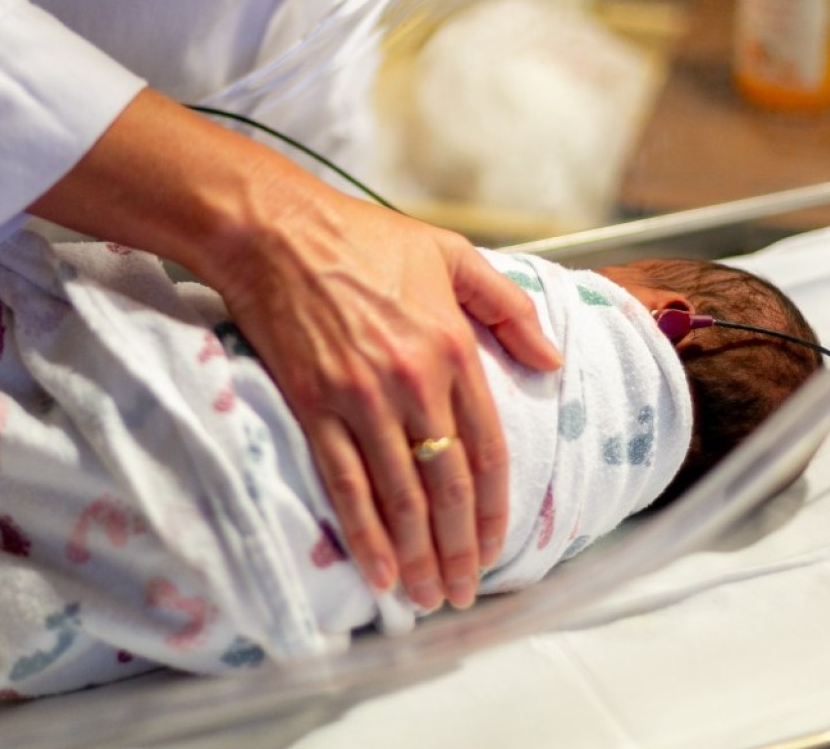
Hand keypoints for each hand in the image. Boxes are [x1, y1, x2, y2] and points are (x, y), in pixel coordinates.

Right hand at [31, 90, 560, 609]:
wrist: (278, 232)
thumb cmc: (363, 238)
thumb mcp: (451, 254)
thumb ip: (509, 307)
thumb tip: (551, 360)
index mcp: (453, 347)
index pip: (487, 449)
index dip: (495, 508)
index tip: (499, 547)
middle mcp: (414, 381)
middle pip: (448, 485)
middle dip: (460, 548)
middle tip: (464, 590)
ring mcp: (361, 398)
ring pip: (400, 495)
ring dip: (418, 555)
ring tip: (428, 596)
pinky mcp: (314, 405)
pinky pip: (344, 482)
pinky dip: (364, 533)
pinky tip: (379, 571)